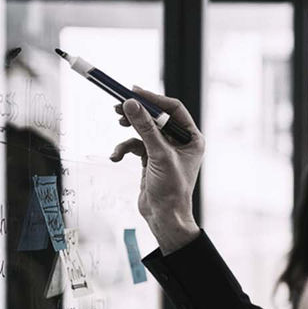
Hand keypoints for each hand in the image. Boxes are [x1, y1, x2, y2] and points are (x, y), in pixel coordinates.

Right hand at [110, 87, 204, 253]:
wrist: (164, 217)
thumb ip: (145, 128)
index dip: (154, 99)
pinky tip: (116, 157)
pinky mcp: (151, 160)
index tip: (133, 92)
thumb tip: (130, 103)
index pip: (173, 109)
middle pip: (156, 117)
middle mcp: (180, 142)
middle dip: (137, 113)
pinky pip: (135, 146)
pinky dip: (124, 149)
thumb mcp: (158, 155)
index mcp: (191, 138)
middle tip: (118, 106)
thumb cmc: (171, 189)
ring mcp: (165, 151)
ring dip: (129, 131)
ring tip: (118, 125)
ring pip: (143, 131)